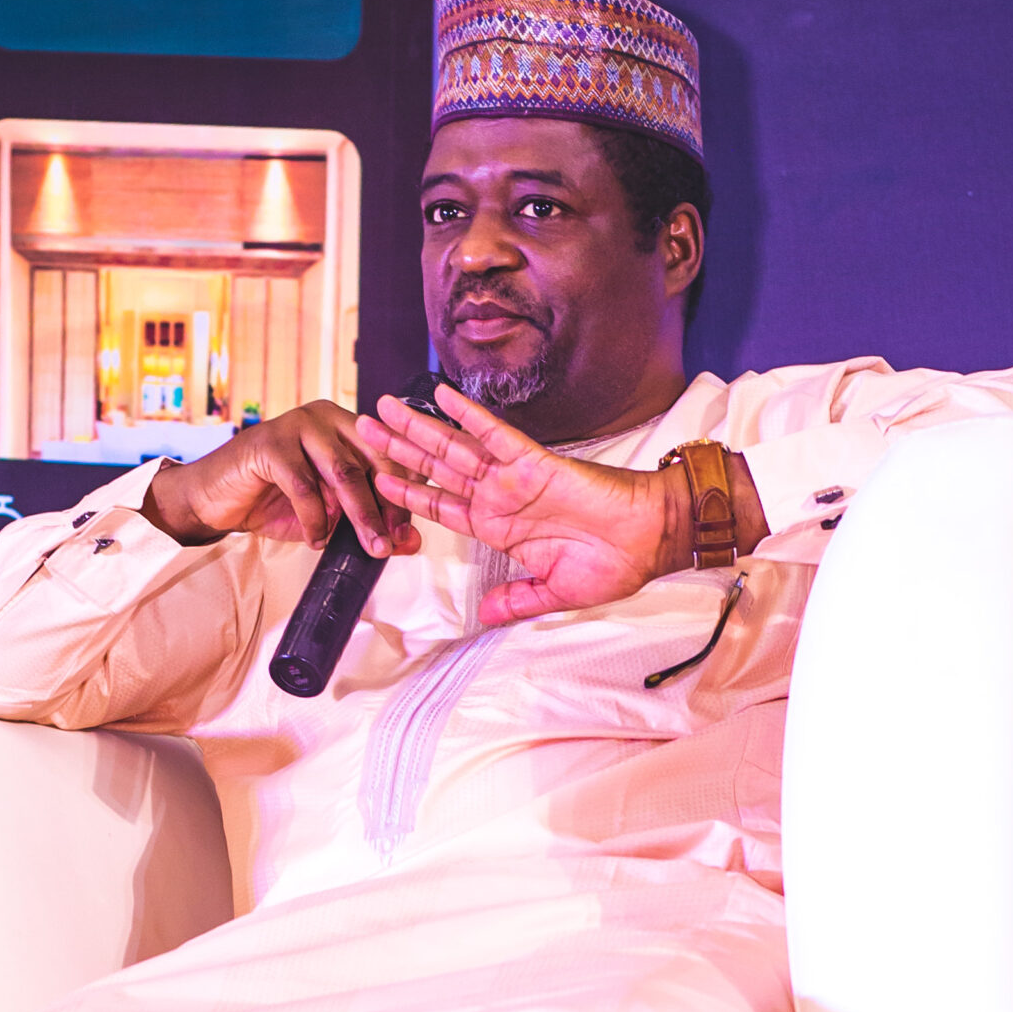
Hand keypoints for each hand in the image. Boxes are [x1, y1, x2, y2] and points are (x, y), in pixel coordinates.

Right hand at [142, 403, 419, 558]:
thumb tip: (411, 544)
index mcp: (347, 427)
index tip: (408, 535)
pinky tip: (314, 540)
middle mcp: (326, 418)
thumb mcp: (330, 517)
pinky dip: (314, 519)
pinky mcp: (270, 443)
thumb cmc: (276, 504)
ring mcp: (297, 425)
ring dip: (359, 516)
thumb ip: (367, 524)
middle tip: (391, 545)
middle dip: (385, 509)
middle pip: (369, 464)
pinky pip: (303, 486)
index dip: (402, 496)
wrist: (219, 500)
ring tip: (368, 548)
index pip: (387, 457)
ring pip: (342, 473)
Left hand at [361, 385, 687, 623]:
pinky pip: (495, 433)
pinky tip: (438, 396)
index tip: (374, 480)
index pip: (442, 507)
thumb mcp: (555, 593)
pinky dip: (467, 414)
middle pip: (437, 468)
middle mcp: (500, 497)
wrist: (651, 540)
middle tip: (362, 428)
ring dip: (417, 428)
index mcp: (500, 527)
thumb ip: (517, 601)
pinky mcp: (535, 462)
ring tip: (382, 409)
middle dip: (399, 449)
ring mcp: (514, 477)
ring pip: (454, 447)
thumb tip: (485, 616)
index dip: (408, 493)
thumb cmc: (612, 564)